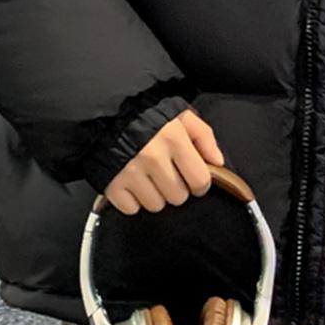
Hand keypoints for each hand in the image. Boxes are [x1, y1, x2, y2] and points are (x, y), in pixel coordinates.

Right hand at [103, 108, 224, 214]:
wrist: (106, 115)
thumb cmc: (148, 116)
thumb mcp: (181, 116)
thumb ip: (204, 136)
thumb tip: (218, 162)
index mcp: (173, 138)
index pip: (200, 180)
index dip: (200, 183)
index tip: (194, 180)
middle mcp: (152, 156)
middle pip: (178, 197)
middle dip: (176, 188)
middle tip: (167, 174)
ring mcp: (131, 172)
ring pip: (156, 205)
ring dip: (155, 196)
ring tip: (149, 177)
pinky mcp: (112, 185)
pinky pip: (131, 209)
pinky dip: (132, 200)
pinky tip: (132, 184)